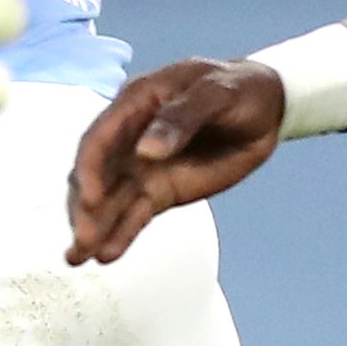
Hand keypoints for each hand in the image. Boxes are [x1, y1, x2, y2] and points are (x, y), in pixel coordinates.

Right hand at [67, 57, 283, 264]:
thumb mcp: (217, 92)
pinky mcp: (159, 192)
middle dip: (85, 206)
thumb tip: (146, 151)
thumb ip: (183, 117)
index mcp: (137, 102)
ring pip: (110, 199)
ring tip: (79, 257)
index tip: (91, 198)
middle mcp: (130, 137)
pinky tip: (107, 255)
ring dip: (94, 227)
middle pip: (97, 173)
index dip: (90, 167)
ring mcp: (143, 167)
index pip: (101, 136)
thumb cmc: (239, 88)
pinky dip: (121, 234)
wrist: (267, 108)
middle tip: (84, 239)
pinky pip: (135, 214)